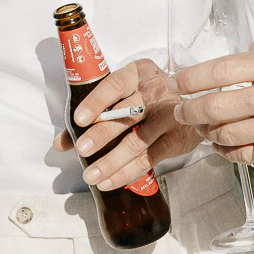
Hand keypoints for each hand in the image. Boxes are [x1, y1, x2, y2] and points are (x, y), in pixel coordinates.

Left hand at [53, 59, 200, 190]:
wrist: (192, 104)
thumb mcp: (124, 94)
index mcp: (139, 73)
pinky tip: (110, 181)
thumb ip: (92, 114)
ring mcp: (169, 116)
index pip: (115, 84)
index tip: (79, 119)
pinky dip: (127, 172)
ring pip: (137, 142)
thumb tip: (60, 143)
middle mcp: (156, 92)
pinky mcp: (175, 140)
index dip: (96, 101)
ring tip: (91, 175)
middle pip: (126, 115)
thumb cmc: (148, 97)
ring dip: (111, 161)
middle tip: (81, 149)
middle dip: (101, 134)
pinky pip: (148, 159)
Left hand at [173, 35, 253, 165]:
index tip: (177, 82)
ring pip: (226, 134)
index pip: (219, 71)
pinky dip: (230, 152)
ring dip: (206, 132)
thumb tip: (250, 51)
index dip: (191, 78)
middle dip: (189, 110)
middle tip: (179, 110)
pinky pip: (248, 155)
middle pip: (214, 107)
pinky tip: (224, 147)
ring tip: (199, 128)